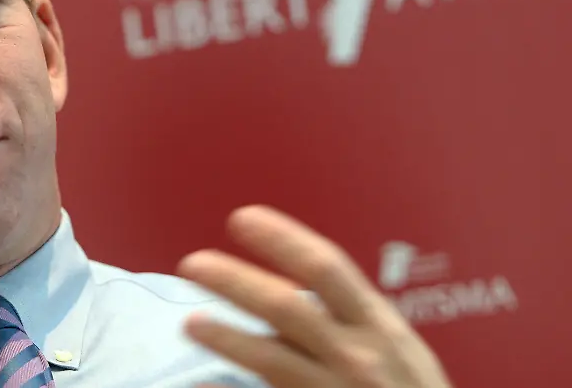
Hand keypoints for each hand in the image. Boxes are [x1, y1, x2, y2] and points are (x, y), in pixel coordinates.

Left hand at [176, 206, 452, 387]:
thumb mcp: (397, 349)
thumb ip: (350, 318)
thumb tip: (292, 290)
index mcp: (378, 327)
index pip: (326, 268)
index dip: (282, 239)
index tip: (242, 219)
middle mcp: (357, 356)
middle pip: (288, 307)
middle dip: (237, 281)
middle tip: (193, 264)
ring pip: (273, 360)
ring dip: (228, 337)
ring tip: (191, 322)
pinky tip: (205, 383)